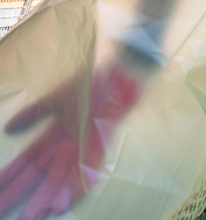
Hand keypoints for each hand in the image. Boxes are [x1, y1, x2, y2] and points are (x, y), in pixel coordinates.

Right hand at [0, 63, 141, 219]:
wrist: (116, 79)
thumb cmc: (87, 87)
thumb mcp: (54, 100)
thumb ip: (32, 114)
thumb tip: (8, 128)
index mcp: (51, 137)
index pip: (25, 162)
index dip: (9, 177)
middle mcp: (64, 148)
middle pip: (37, 176)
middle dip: (19, 194)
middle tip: (3, 212)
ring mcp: (81, 149)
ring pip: (58, 180)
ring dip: (44, 198)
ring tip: (31, 217)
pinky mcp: (99, 148)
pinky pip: (85, 174)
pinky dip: (75, 189)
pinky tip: (63, 204)